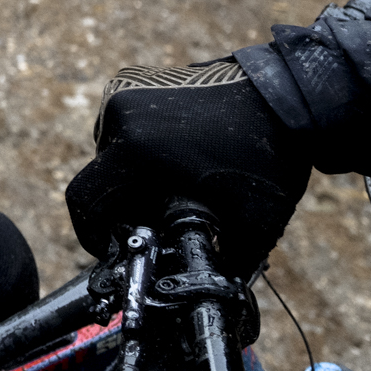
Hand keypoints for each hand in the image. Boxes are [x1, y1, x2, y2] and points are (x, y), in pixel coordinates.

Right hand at [65, 60, 311, 270]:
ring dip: (132, 175)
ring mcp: (125, 91)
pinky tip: (176, 155)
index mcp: (136, 149)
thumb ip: (222, 263)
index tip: (110, 249)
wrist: (286, 97)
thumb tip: (204, 290)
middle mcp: (120, 115)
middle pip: (101, 179)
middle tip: (162, 219)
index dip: (91, 234)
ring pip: (110, 152)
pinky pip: (122, 126)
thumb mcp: (252, 223)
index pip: (84, 201)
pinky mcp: (135, 80)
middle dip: (125, 205)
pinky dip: (140, 147)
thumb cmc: (268, 156)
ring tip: (176, 183)